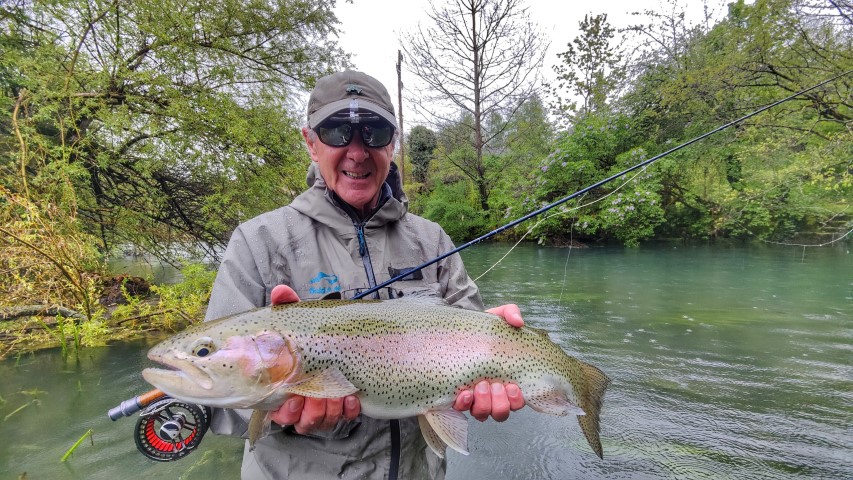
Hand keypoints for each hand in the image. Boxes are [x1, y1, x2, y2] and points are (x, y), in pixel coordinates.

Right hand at [267, 285, 360, 432]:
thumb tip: (280, 291)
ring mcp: (323, 409)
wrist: (340, 342)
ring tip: (339, 393)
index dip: (287, 412)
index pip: (279, 413)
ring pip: (323, 422)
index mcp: (285, 389)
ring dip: (331, 410)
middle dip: (313, 411)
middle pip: (302, 422)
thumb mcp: (300, 321)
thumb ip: (288, 306)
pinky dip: (349, 409)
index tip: (295, 399)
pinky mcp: (343, 410)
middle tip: (321, 396)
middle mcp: (302, 404)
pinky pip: (345, 418)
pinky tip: (353, 397)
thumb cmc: (311, 337)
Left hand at [452, 304, 525, 420]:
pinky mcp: (457, 397)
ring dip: (484, 404)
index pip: (517, 401)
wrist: (456, 331)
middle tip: (495, 384)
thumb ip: (510, 313)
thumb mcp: (497, 317)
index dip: (516, 400)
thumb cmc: (481, 329)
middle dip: (500, 402)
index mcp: (508, 380)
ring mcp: (474, 398)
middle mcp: (493, 394)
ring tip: (480, 385)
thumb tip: (518, 322)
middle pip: (501, 413)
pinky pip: (462, 410)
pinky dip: (464, 404)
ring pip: (483, 414)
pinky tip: (463, 393)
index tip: (513, 386)